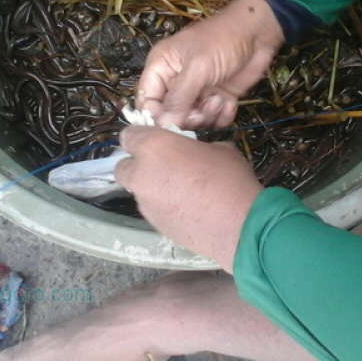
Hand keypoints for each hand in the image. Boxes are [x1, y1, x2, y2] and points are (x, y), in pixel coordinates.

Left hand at [116, 125, 262, 270]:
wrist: (239, 225)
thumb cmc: (230, 178)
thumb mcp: (218, 149)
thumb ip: (195, 147)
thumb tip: (194, 154)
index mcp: (154, 147)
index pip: (128, 136)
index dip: (140, 138)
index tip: (155, 141)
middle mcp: (141, 174)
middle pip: (123, 167)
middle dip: (137, 166)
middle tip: (163, 167)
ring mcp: (145, 202)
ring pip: (138, 190)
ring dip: (151, 187)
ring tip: (180, 192)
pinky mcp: (154, 224)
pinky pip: (152, 209)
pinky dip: (163, 206)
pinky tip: (186, 209)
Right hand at [137, 0, 283, 129]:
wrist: (258, 33)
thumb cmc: (222, 40)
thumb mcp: (198, 66)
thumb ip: (179, 97)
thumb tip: (162, 125)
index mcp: (161, 67)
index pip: (146, 100)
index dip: (156, 116)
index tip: (173, 124)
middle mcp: (175, 82)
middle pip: (170, 115)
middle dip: (187, 117)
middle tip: (202, 109)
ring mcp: (197, 92)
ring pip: (193, 120)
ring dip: (207, 115)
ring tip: (218, 98)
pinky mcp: (217, 98)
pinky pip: (214, 120)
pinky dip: (223, 115)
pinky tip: (229, 101)